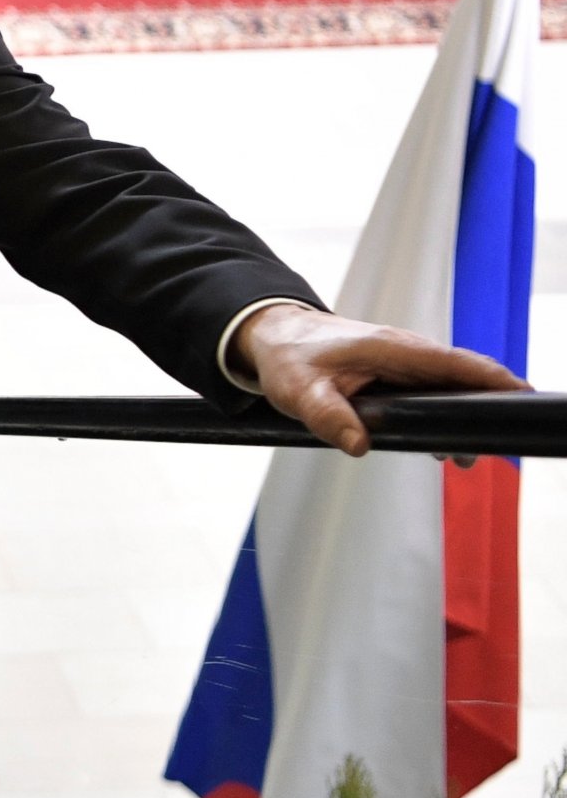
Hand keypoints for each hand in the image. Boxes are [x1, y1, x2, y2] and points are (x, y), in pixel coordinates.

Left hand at [232, 301, 524, 456]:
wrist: (275, 337)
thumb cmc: (289, 357)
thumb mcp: (299, 389)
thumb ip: (326, 415)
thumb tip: (358, 446)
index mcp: (394, 348)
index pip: (457, 363)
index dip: (493, 380)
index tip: (522, 397)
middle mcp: (407, 353)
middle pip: (463, 379)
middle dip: (484, 409)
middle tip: (486, 452)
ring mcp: (404, 363)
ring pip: (449, 389)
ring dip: (461, 419)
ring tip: (463, 460)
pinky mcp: (396, 374)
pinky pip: (432, 393)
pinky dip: (442, 415)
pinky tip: (440, 448)